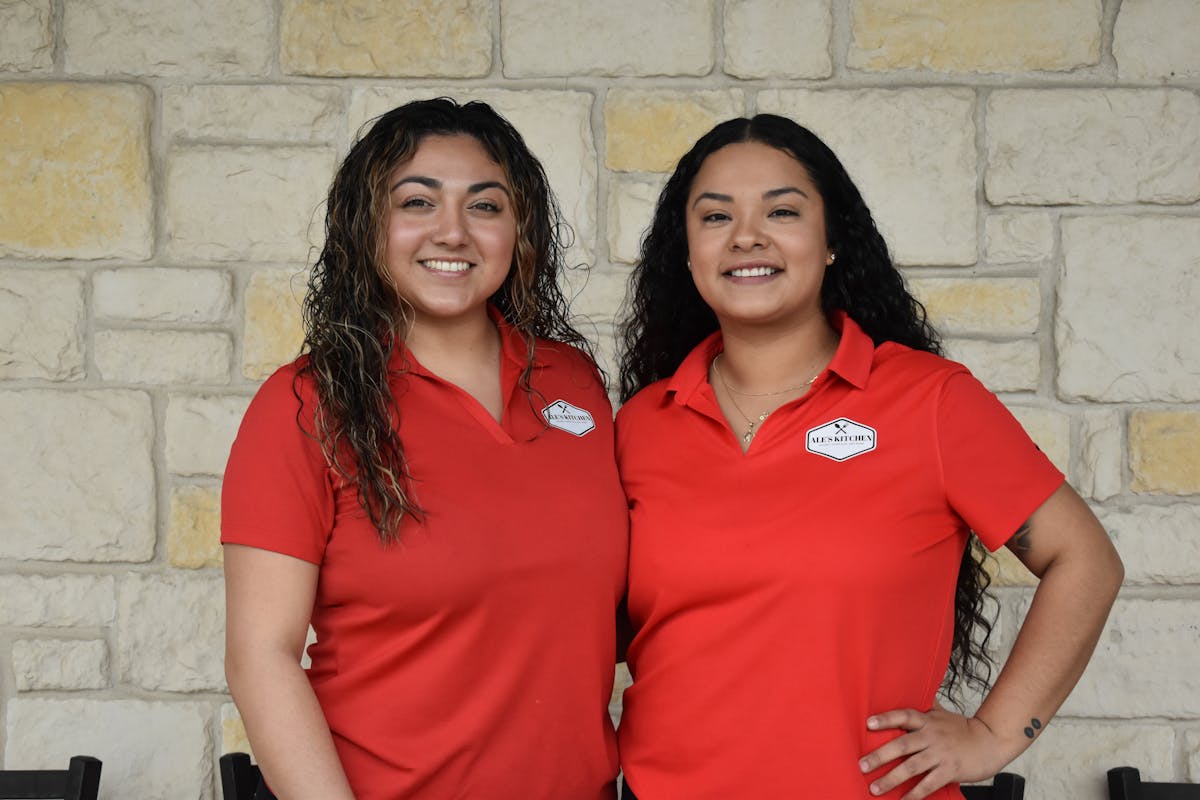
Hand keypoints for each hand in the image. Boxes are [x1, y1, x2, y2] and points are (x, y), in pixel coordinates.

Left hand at [857, 703, 1008, 798]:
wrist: (991, 741)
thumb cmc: (963, 728)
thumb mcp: (942, 713)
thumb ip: (924, 706)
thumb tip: (907, 690)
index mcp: (928, 720)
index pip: (904, 716)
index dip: (886, 719)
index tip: (868, 724)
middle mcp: (932, 736)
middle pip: (903, 745)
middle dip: (880, 756)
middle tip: (862, 765)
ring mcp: (941, 754)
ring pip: (912, 767)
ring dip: (892, 779)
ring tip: (875, 788)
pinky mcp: (950, 771)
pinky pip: (929, 784)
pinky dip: (915, 794)